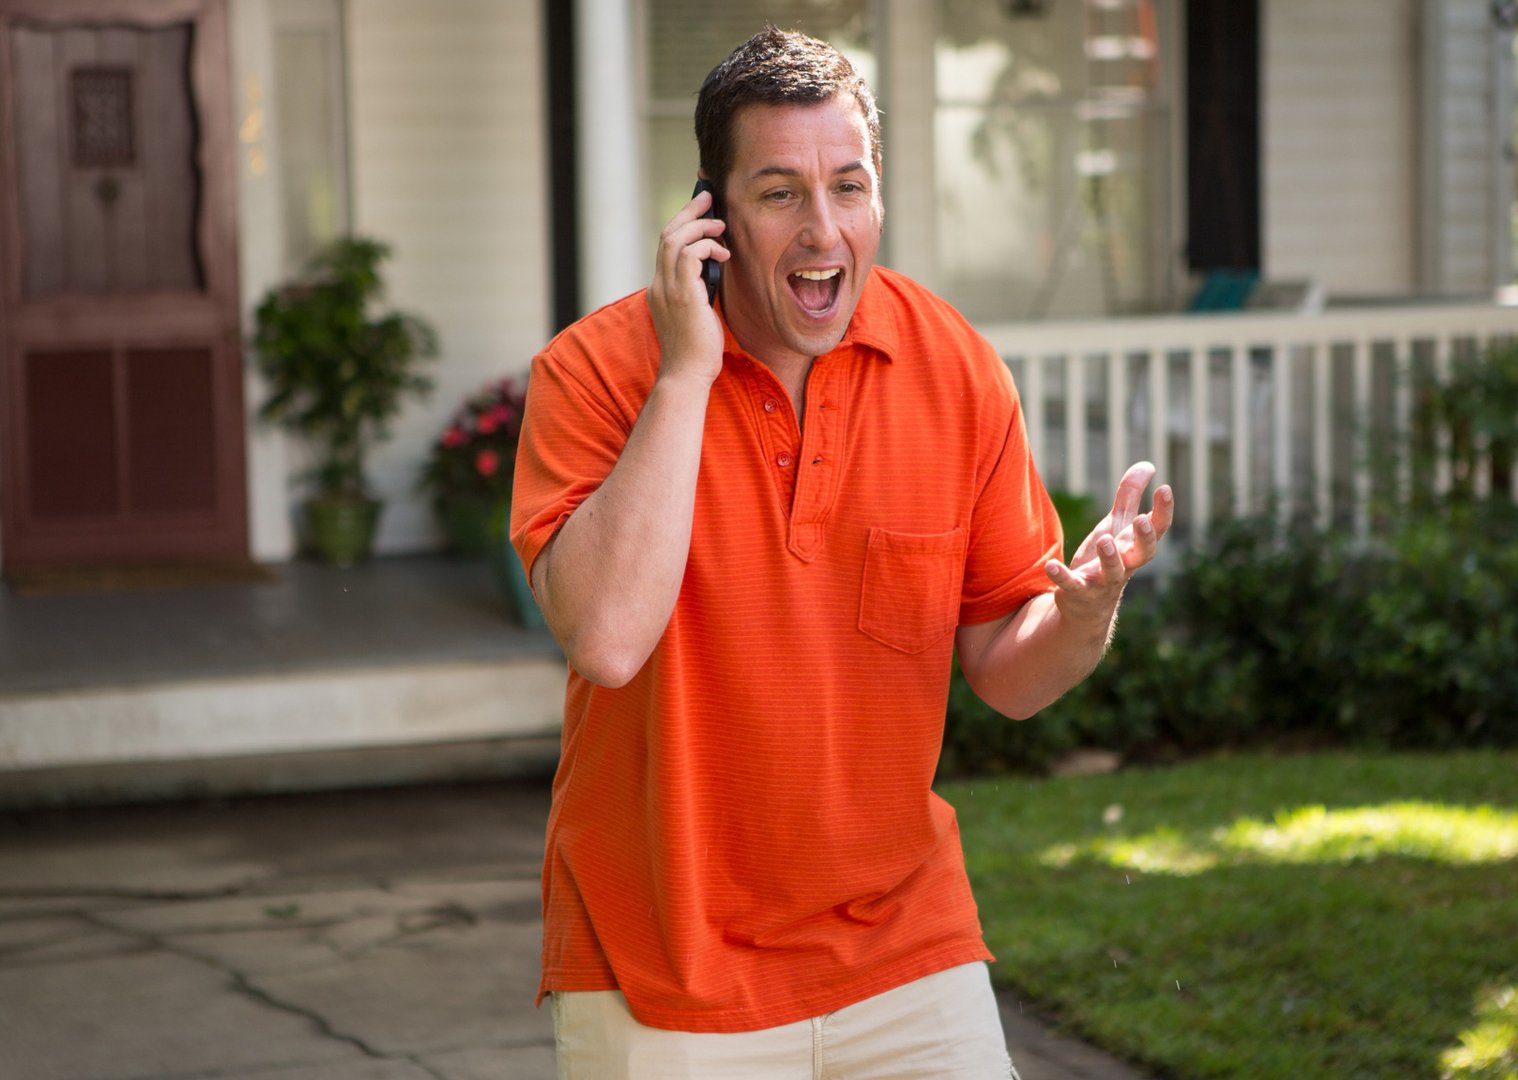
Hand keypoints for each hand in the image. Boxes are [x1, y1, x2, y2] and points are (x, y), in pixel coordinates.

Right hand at [646, 185, 729, 386]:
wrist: (687, 375)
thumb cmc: (697, 351)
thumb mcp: (697, 313)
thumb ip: (698, 289)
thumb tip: (713, 268)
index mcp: (660, 288)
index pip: (667, 246)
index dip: (682, 223)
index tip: (699, 210)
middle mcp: (659, 285)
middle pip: (667, 234)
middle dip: (689, 212)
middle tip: (709, 198)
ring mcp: (667, 289)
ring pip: (675, 239)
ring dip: (700, 226)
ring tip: (720, 225)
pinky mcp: (682, 296)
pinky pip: (689, 255)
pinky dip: (707, 247)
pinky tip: (723, 253)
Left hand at [1045, 462, 1173, 627]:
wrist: (1087, 605)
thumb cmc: (1107, 559)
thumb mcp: (1117, 526)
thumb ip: (1130, 497)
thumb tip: (1148, 465)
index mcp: (1135, 547)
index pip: (1157, 530)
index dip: (1163, 511)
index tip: (1165, 488)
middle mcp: (1125, 565)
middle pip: (1143, 554)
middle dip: (1144, 538)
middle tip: (1141, 520)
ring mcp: (1103, 581)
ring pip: (1112, 572)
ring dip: (1110, 557)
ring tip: (1105, 540)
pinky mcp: (1078, 592)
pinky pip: (1071, 585)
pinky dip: (1062, 577)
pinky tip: (1050, 566)